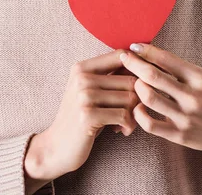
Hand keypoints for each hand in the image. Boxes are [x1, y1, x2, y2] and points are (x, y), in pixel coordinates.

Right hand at [24, 49, 139, 180]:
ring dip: (134, 114)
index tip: (138, 87)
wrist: (57, 147)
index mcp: (82, 67)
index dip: (137, 70)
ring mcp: (83, 96)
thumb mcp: (92, 91)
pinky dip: (128, 125)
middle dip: (138, 99)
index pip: (121, 55)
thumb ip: (112, 76)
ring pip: (131, 97)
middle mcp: (82, 78)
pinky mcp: (88, 115)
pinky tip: (121, 131)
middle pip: (131, 79)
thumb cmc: (82, 117)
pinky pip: (125, 115)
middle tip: (131, 113)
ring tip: (125, 123)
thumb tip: (144, 62)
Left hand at [119, 42, 201, 160]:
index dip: (146, 50)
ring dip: (136, 87)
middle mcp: (192, 96)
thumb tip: (150, 54)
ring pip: (149, 97)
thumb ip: (181, 70)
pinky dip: (139, 113)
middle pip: (153, 75)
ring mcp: (185, 117)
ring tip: (134, 83)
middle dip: (134, 63)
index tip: (133, 46)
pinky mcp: (180, 135)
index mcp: (199, 77)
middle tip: (123, 57)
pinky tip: (137, 107)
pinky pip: (150, 124)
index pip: (166, 58)